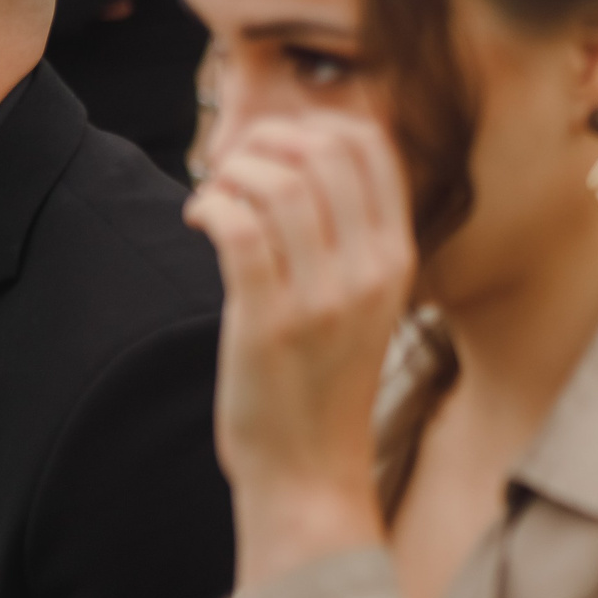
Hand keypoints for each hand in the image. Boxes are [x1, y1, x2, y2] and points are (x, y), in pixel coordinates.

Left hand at [184, 114, 413, 589]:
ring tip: (214, 200)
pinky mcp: (269, 320)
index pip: (372, 147)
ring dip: (230, 173)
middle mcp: (369, 270)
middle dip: (266, 141)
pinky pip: (238, 226)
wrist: (312, 471)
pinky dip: (210, 205)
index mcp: (397, 258)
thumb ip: (351, 238)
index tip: (278, 151)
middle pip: (324, 151)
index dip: (316, 126)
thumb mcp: (365, 303)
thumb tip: (304, 159)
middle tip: (236, 171)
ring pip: (276, 181)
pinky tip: (200, 220)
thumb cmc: (326, 384)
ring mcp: (322, 296)